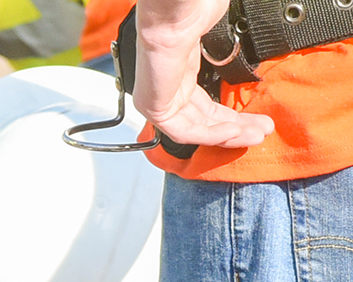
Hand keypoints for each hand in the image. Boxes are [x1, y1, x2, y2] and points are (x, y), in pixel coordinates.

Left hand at [132, 0, 271, 148]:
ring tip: (256, 135)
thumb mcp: (217, 40)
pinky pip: (183, 132)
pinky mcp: (154, 107)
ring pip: (195, 129)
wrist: (176, 12)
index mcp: (182, 72)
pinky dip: (210, 135)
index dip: (231, 116)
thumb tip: (245, 58)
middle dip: (237, 128)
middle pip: (203, 120)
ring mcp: (159, 98)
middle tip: (261, 131)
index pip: (204, 106)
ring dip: (228, 135)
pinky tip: (233, 131)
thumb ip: (228, 56)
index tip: (255, 119)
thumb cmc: (192, 13)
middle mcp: (170, 87)